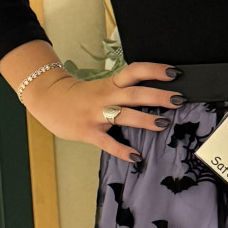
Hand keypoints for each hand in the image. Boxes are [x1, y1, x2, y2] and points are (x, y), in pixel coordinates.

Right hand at [21, 60, 181, 162]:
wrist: (48, 99)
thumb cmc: (78, 95)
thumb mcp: (101, 87)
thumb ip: (122, 91)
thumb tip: (151, 95)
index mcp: (110, 84)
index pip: (135, 72)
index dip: (155, 70)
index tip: (174, 72)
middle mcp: (105, 97)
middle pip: (135, 93)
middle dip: (158, 96)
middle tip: (179, 99)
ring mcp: (97, 115)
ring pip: (124, 115)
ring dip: (145, 119)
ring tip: (163, 123)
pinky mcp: (89, 132)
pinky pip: (108, 143)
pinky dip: (122, 150)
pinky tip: (136, 156)